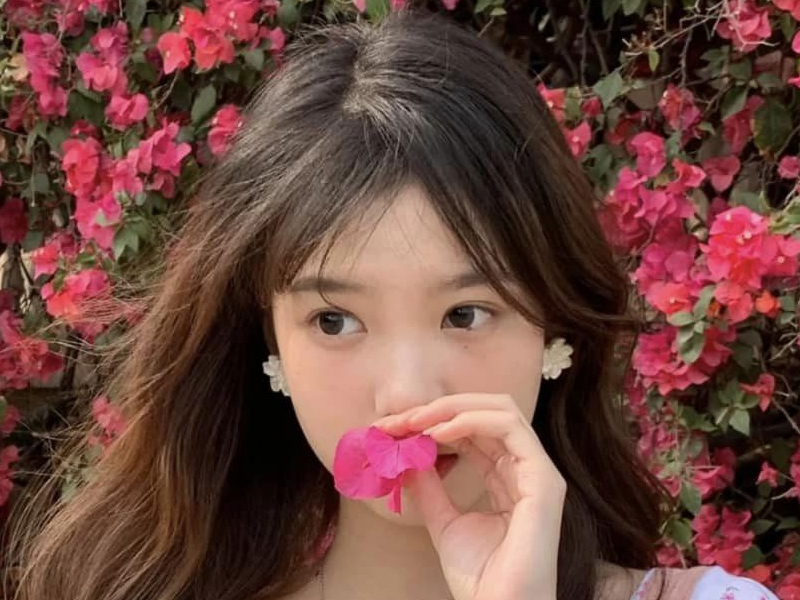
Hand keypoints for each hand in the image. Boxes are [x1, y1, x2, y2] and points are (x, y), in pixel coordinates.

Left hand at [372, 393, 565, 599]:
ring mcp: (538, 472)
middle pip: (486, 412)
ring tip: (414, 421)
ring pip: (500, 410)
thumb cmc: (479, 578)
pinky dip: (470, 420)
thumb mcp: (443, 521)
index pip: (473, 431)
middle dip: (438, 409)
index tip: (393, 429)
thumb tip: (408, 454)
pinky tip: (438, 431)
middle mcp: (526, 468)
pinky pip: (509, 428)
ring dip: (451, 409)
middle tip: (399, 419)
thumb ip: (429, 486)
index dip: (433, 422)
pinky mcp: (544, 479)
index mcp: (507, 476)